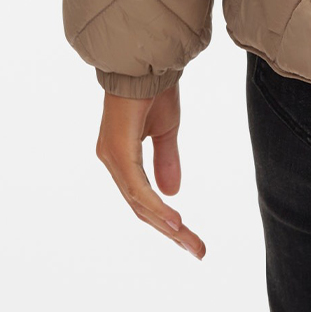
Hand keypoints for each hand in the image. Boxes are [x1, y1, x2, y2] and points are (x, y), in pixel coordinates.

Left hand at [96, 83, 204, 258]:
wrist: (146, 61)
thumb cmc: (153, 89)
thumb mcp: (165, 129)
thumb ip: (166, 159)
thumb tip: (173, 192)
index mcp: (123, 158)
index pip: (143, 199)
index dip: (166, 220)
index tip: (191, 239)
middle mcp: (113, 162)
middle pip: (141, 208)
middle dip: (171, 231)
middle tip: (197, 250)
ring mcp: (113, 159)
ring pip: (138, 203)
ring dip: (166, 225)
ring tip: (190, 242)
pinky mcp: (118, 152)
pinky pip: (136, 188)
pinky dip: (155, 206)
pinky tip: (174, 222)